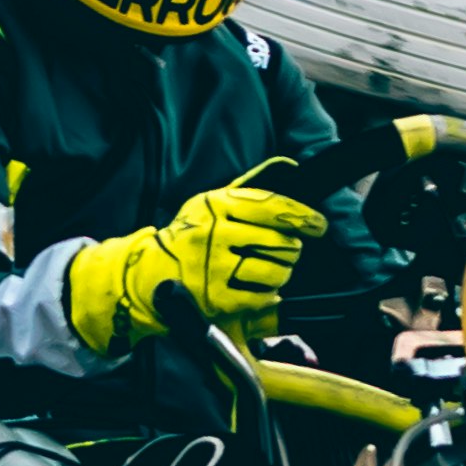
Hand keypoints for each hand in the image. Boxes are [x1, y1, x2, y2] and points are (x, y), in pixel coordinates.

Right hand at [64, 178, 326, 351]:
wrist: (147, 275)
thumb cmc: (188, 238)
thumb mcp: (208, 204)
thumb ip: (248, 191)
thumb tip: (289, 167)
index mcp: (215, 205)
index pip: (272, 206)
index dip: (302, 216)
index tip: (318, 225)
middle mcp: (215, 234)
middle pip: (281, 241)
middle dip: (291, 249)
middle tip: (286, 251)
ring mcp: (215, 268)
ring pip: (276, 270)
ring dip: (282, 272)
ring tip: (269, 270)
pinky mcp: (217, 298)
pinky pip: (263, 297)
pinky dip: (268, 295)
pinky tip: (259, 289)